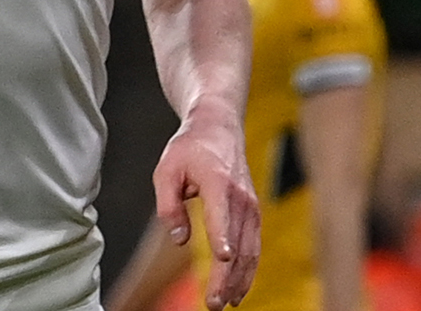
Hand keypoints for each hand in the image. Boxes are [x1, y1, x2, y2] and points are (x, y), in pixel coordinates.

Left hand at [152, 109, 259, 309]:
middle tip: (214, 303)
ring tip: (225, 303)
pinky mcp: (252, 214)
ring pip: (250, 250)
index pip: (222, 215)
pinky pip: (254, 247)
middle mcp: (241, 197)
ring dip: (239, 279)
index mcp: (219, 183)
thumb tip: (179, 238)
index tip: (222, 259)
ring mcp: (251, 206)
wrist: (219, 127)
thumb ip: (169, 205)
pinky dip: (247, 270)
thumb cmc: (190, 148)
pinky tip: (238, 289)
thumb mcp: (166, 170)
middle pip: (238, 242)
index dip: (223, 238)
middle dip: (227, 276)